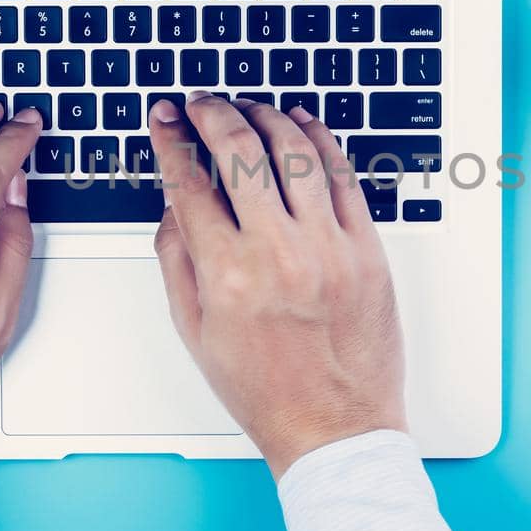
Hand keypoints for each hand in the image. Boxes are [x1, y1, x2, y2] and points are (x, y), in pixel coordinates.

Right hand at [148, 93, 404, 477]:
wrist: (335, 428)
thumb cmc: (265, 390)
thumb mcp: (196, 332)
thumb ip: (176, 261)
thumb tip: (172, 203)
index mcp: (226, 274)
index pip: (187, 182)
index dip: (169, 139)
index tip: (163, 118)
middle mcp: (277, 253)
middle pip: (239, 150)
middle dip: (213, 113)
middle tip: (202, 102)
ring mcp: (328, 247)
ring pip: (294, 151)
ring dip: (266, 116)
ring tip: (249, 107)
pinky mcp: (367, 249)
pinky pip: (342, 175)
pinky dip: (319, 140)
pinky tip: (302, 126)